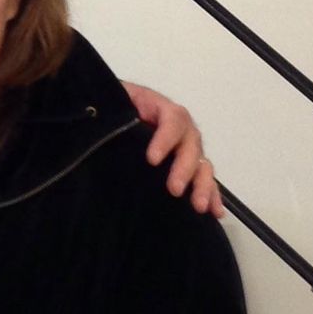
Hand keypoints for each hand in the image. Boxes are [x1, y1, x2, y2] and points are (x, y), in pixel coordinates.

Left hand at [121, 82, 223, 217]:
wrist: (112, 111)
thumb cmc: (111, 106)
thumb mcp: (111, 102)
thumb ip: (109, 110)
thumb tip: (97, 118)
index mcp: (159, 107)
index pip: (171, 119)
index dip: (165, 139)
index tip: (152, 160)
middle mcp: (179, 127)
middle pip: (190, 143)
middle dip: (184, 168)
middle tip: (174, 189)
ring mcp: (185, 146)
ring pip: (201, 163)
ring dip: (202, 185)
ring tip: (198, 205)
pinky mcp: (186, 164)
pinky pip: (203, 178)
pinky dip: (212, 194)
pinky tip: (215, 211)